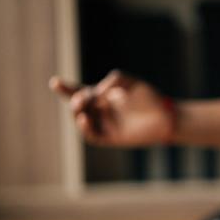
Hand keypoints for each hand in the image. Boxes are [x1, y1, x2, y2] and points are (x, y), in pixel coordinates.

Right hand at [48, 70, 176, 146]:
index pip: (80, 92)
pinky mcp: (110, 138)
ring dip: (78, 113)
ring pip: (82, 120)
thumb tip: (98, 92)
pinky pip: (92, 135)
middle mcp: (99, 111)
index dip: (66, 88)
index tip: (54, 82)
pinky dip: (86, 128)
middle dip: (76, 100)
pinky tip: (84, 118)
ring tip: (81, 107)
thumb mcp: (131, 82)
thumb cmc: (149, 98)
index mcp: (102, 96)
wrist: (165, 117)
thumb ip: (114, 81)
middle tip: (79, 98)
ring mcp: (104, 125)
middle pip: (78, 106)